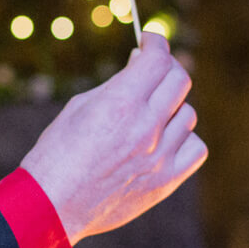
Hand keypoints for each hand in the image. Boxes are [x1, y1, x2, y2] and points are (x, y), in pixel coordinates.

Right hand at [20, 33, 206, 244]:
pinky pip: (196, 149)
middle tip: (153, 70)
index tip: (149, 41)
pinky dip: (185, 139)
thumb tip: (141, 62)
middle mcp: (146, 128)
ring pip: (189, 114)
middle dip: (166, 68)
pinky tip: (166, 140)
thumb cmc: (58, 153)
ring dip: (173, 106)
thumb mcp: (81, 106)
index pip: (158, 59)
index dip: (156, 43)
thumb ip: (117, 84)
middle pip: (179, 81)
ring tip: (151, 112)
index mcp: (121, 104)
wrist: (52, 206)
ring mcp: (160, 157)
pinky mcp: (166, 182)